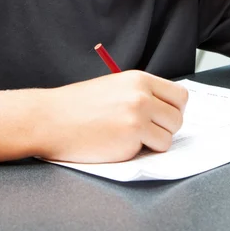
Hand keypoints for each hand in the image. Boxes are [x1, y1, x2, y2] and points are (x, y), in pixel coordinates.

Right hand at [36, 71, 187, 163]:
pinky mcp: (132, 137)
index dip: (174, 109)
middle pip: (178, 116)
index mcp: (139, 79)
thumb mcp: (114, 87)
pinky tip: (122, 145)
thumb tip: (165, 109)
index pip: (179, 95)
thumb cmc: (77, 106)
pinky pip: (156, 149)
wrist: (50, 119)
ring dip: (155, 142)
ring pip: (170, 135)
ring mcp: (138, 116)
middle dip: (166, 127)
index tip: (163, 117)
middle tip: (147, 132)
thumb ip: (140, 94)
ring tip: (131, 138)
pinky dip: (144, 152)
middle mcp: (142, 94)